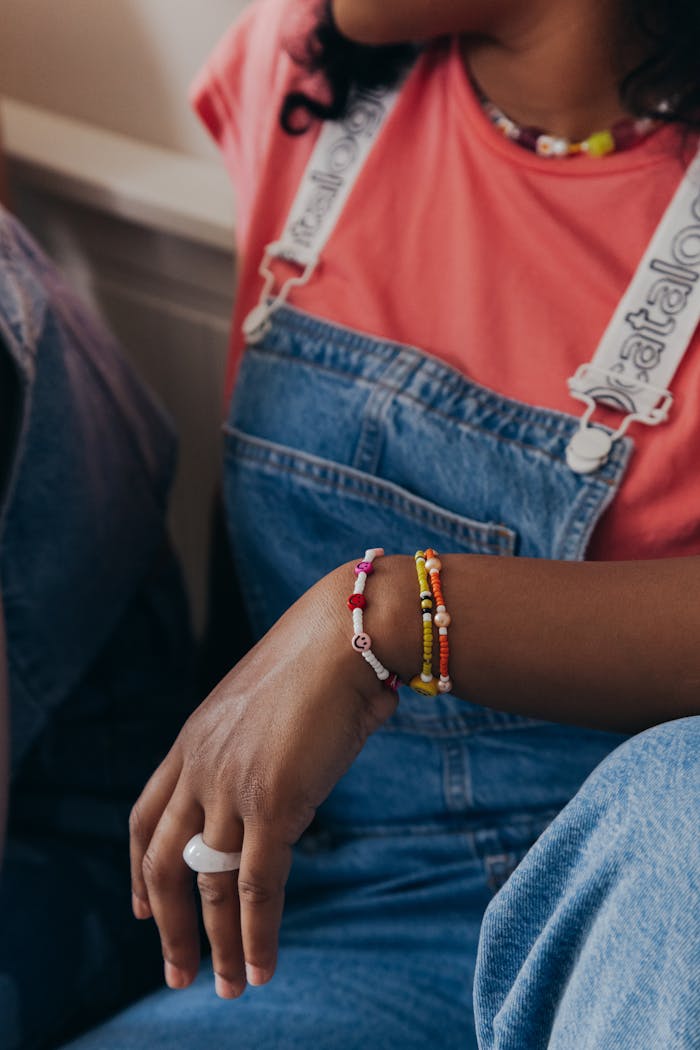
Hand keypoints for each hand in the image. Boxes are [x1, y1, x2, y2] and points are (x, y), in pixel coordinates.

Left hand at [129, 561, 398, 997]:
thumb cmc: (321, 660)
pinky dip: (255, 935)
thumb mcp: (268, 706)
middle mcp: (200, 766)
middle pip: (163, 860)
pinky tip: (259, 968)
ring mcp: (231, 786)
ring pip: (210, 885)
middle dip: (168, 923)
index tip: (143, 906)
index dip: (140, 868)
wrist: (346, 634)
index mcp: (194, 739)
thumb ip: (257, 750)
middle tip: (175, 969)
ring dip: (216, 944)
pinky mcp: (272, 803)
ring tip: (227, 986)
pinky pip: (255, 887)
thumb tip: (281, 786)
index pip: (145, 816)